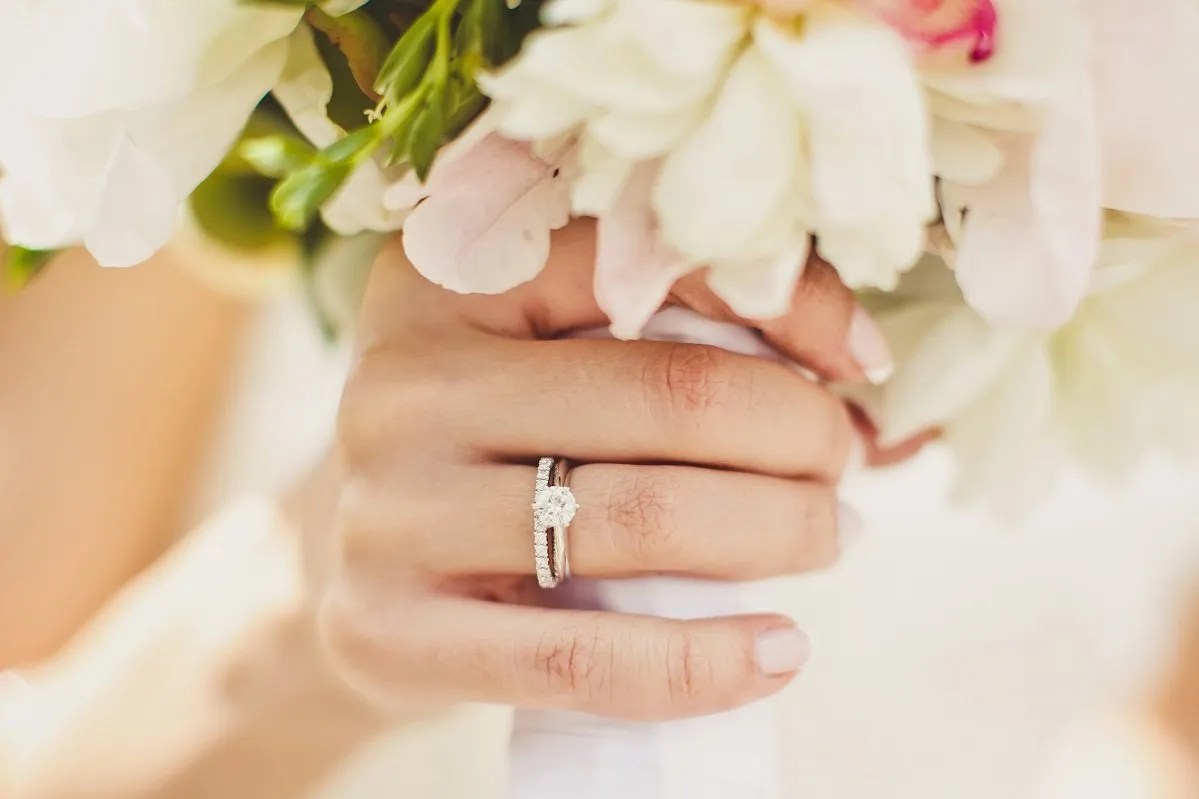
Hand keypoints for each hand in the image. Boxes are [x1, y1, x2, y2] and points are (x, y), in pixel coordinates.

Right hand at [314, 221, 885, 721]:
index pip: (660, 264)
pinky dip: (701, 664)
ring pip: (640, 521)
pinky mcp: (386, 630)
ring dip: (777, 534)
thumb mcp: (554, 351)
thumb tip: (864, 367)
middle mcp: (405, 380)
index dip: (795, 309)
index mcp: (453, 274)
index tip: (862, 365)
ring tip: (829, 538)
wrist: (365, 559)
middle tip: (841, 468)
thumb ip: (686, 326)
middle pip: (670, 400)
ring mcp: (388, 510)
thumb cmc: (495, 438)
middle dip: (800, 437)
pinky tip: (779, 653)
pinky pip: (578, 659)